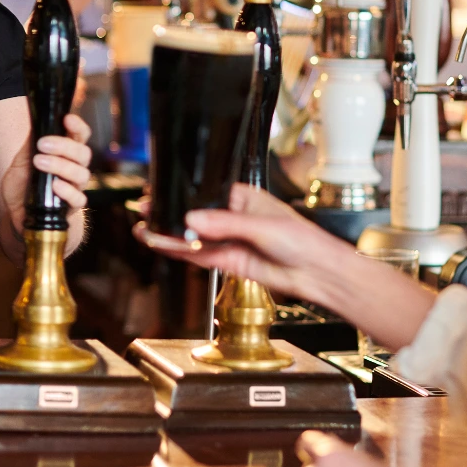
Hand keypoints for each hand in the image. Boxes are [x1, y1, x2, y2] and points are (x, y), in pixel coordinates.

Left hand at [0, 113, 92, 227]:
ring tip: (39, 162)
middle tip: (42, 144)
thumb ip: (29, 147)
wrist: (19, 217)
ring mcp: (75, 188)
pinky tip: (55, 186)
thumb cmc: (23, 187)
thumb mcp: (19, 163)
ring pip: (82, 174)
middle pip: (83, 153)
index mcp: (65, 154)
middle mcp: (74, 169)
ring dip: (61, 165)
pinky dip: (67, 191)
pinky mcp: (72, 208)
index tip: (67, 118)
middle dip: (64, 146)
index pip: (79, 136)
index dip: (78, 126)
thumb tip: (35, 124)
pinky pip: (78, 198)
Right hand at [133, 183, 346, 301]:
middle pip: (197, 216)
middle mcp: (235, 218)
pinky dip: (182, 252)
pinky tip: (165, 246)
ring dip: (172, 235)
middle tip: (148, 212)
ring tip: (148, 231)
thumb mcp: (260, 226)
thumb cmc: (303, 240)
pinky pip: (200, 256)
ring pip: (195, 237)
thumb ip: (223, 224)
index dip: (185, 194)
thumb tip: (193, 219)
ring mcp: (231, 240)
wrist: (318, 274)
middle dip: (173, 215)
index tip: (163, 193)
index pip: (207, 193)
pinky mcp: (230, 261)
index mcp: (244, 198)